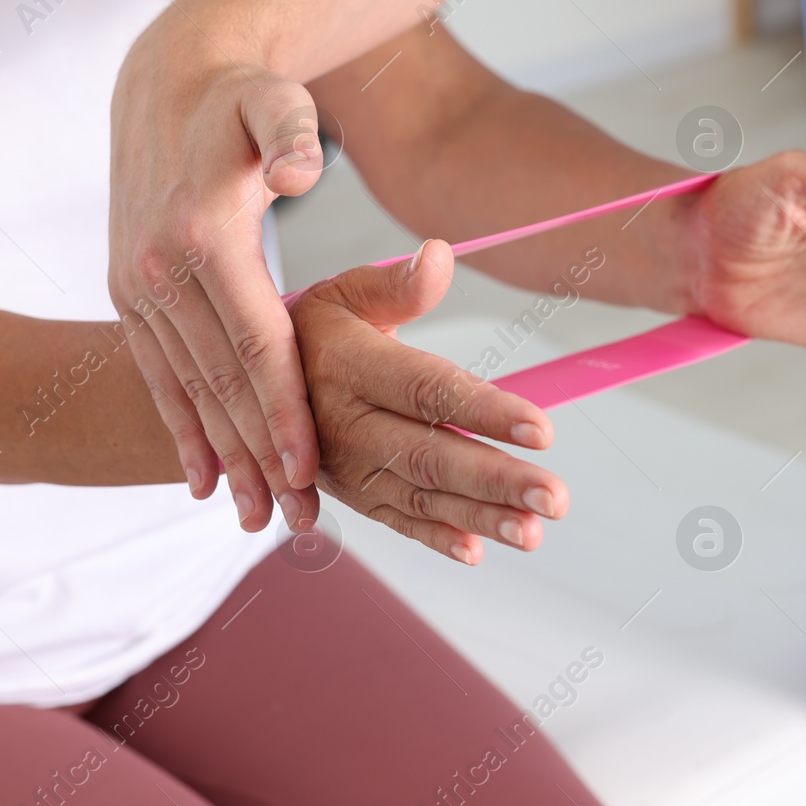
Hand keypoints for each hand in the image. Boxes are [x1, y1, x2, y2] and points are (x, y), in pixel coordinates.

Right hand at [109, 10, 328, 526]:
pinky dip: (179, 426)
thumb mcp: (275, 102)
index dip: (282, 410)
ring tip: (251, 518)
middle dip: (258, 456)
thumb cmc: (240, 98)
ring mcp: (137, 288)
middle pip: (221, 382)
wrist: (165, 82)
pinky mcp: (129, 294)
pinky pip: (158, 374)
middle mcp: (160, 271)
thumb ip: (291, 135)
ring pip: (187, 389)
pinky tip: (197, 476)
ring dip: (220, 456)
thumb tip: (303, 173)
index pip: (255, 343)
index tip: (306, 470)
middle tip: (294, 521)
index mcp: (204, 237)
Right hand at [290, 240, 567, 563]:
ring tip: (533, 532)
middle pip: (429, 455)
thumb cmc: (314, 329)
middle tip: (554, 496)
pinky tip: (478, 550)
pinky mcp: (349, 495)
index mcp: (349, 367)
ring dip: (480, 518)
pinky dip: (436, 538)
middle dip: (496, 480)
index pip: (426, 390)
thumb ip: (398, 284)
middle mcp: (343, 424)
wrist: (252, 382)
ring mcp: (345, 467)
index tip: (542, 428)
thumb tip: (439, 255)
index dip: (484, 411)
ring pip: (419, 496)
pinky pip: (395, 521)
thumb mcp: (346, 292)